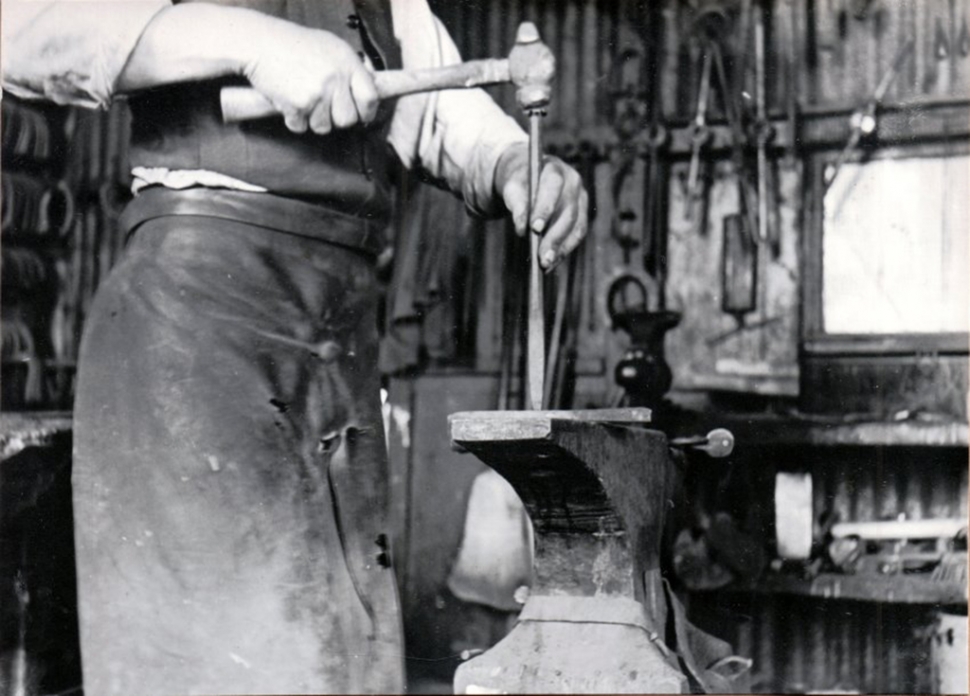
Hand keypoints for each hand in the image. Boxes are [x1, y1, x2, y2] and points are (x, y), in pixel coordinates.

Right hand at [243, 21, 377, 134]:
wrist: (261, 43)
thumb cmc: (295, 45)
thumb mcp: (331, 47)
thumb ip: (350, 68)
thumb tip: (369, 86)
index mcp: (348, 63)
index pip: (370, 98)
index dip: (367, 112)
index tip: (361, 115)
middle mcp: (335, 79)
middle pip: (347, 120)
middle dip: (335, 118)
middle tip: (323, 105)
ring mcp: (317, 93)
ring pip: (323, 127)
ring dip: (312, 119)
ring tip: (302, 98)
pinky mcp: (298, 105)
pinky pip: (301, 127)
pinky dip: (293, 119)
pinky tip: (288, 99)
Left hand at [495, 144, 588, 271]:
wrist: (530, 177)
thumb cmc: (520, 182)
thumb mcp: (513, 187)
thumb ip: (516, 203)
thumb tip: (522, 228)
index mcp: (555, 169)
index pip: (553, 187)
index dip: (545, 208)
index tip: (535, 228)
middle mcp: (573, 182)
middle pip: (568, 212)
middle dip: (554, 237)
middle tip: (541, 257)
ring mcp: (581, 199)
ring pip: (576, 226)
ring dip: (561, 248)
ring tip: (545, 265)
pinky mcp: (582, 214)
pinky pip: (577, 234)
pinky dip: (564, 250)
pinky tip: (551, 262)